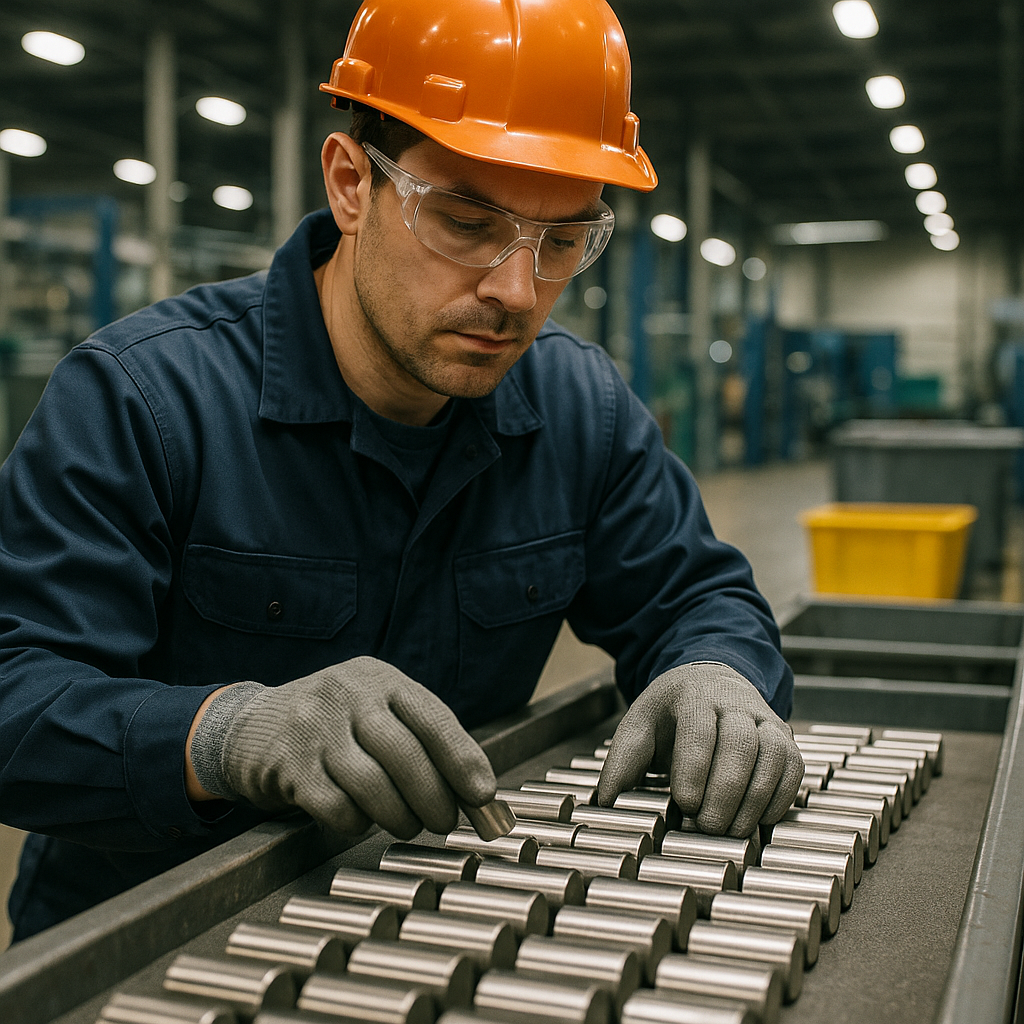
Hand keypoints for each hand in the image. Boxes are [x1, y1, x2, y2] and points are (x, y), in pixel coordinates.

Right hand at [188, 656, 496, 838]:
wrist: (250, 725)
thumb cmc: (334, 724)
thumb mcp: (377, 711)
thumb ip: (422, 742)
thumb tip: (476, 793)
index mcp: (380, 679)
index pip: (432, 717)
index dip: (462, 758)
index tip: (484, 794)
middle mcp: (347, 695)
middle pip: (404, 753)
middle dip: (434, 797)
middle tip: (446, 823)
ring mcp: (314, 728)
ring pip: (372, 784)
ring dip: (400, 816)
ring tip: (409, 825)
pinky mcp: (287, 765)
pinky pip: (336, 806)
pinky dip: (357, 822)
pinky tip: (361, 820)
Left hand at [598, 662, 802, 836]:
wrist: (710, 682)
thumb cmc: (671, 713)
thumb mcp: (639, 725)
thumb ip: (623, 760)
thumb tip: (607, 802)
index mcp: (693, 696)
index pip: (699, 729)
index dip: (695, 769)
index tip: (684, 804)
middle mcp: (735, 703)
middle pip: (741, 744)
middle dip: (726, 792)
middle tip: (706, 827)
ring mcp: (765, 719)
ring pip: (774, 756)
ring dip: (755, 800)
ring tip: (732, 833)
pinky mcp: (786, 739)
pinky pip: (793, 768)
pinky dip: (779, 798)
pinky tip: (759, 822)